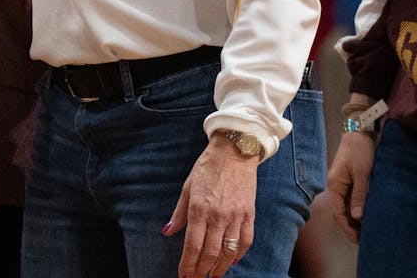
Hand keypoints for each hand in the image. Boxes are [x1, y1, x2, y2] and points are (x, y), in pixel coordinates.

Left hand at [165, 133, 258, 276]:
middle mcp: (218, 215)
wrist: (235, 150)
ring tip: (214, 276)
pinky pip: (246, 240)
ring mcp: (236, 215)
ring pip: (229, 251)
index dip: (188, 264)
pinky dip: (239, 254)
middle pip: (210, 252)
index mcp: (199, 208)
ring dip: (221, 267)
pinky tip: (233, 261)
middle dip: (202, 270)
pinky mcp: (249, 213)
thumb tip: (167, 232)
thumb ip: (179, 213)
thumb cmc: (207, 167)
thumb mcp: (187, 187)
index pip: (192, 245)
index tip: (184, 276)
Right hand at [325, 131, 373, 243]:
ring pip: (345, 207)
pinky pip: (350, 199)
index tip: (357, 239)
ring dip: (353, 219)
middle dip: (350, 226)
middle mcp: (335, 186)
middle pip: (340, 212)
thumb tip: (357, 217)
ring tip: (365, 231)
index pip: (338, 213)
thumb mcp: (362, 173)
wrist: (360, 131)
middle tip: (362, 239)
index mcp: (334, 185)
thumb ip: (359, 195)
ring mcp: (341, 183)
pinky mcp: (348, 180)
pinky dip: (356, 209)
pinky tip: (364, 215)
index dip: (347, 227)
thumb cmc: (360, 150)